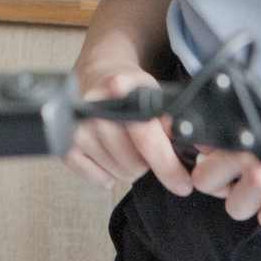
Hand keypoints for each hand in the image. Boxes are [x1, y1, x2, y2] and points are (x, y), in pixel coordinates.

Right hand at [63, 67, 193, 195]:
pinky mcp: (66, 143)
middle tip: (148, 151)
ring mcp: (77, 126)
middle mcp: (95, 107)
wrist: (99, 75)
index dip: (167, 165)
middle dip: (147, 164)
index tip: (183, 185)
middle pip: (132, 162)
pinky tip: (112, 159)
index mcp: (122, 88)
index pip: (146, 138)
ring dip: (128, 169)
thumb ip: (173, 121)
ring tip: (130, 149)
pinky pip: (94, 177)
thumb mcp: (158, 96)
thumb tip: (194, 150)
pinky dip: (106, 175)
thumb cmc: (134, 91)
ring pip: (116, 173)